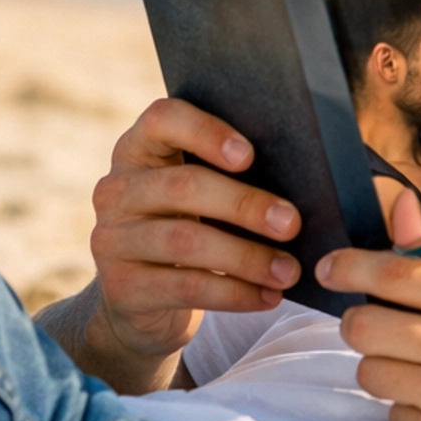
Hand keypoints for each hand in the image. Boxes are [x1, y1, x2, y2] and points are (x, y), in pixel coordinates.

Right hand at [81, 99, 301, 384]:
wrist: (143, 300)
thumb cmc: (191, 228)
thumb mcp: (201, 197)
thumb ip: (234, 175)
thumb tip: (308, 179)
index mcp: (139, 149)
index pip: (162, 120)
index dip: (205, 132)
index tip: (249, 155)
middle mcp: (116, 189)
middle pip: (184, 185)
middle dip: (244, 204)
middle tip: (292, 223)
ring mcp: (112, 239)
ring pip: (186, 241)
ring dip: (247, 257)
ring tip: (289, 271)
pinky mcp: (121, 287)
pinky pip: (186, 287)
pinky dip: (235, 293)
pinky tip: (268, 296)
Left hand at [316, 239, 420, 420]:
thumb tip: (399, 208)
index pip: (393, 272)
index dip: (350, 268)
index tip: (330, 268)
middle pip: (363, 324)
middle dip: (364, 326)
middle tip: (382, 333)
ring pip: (369, 373)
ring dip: (386, 373)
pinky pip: (393, 419)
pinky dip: (413, 417)